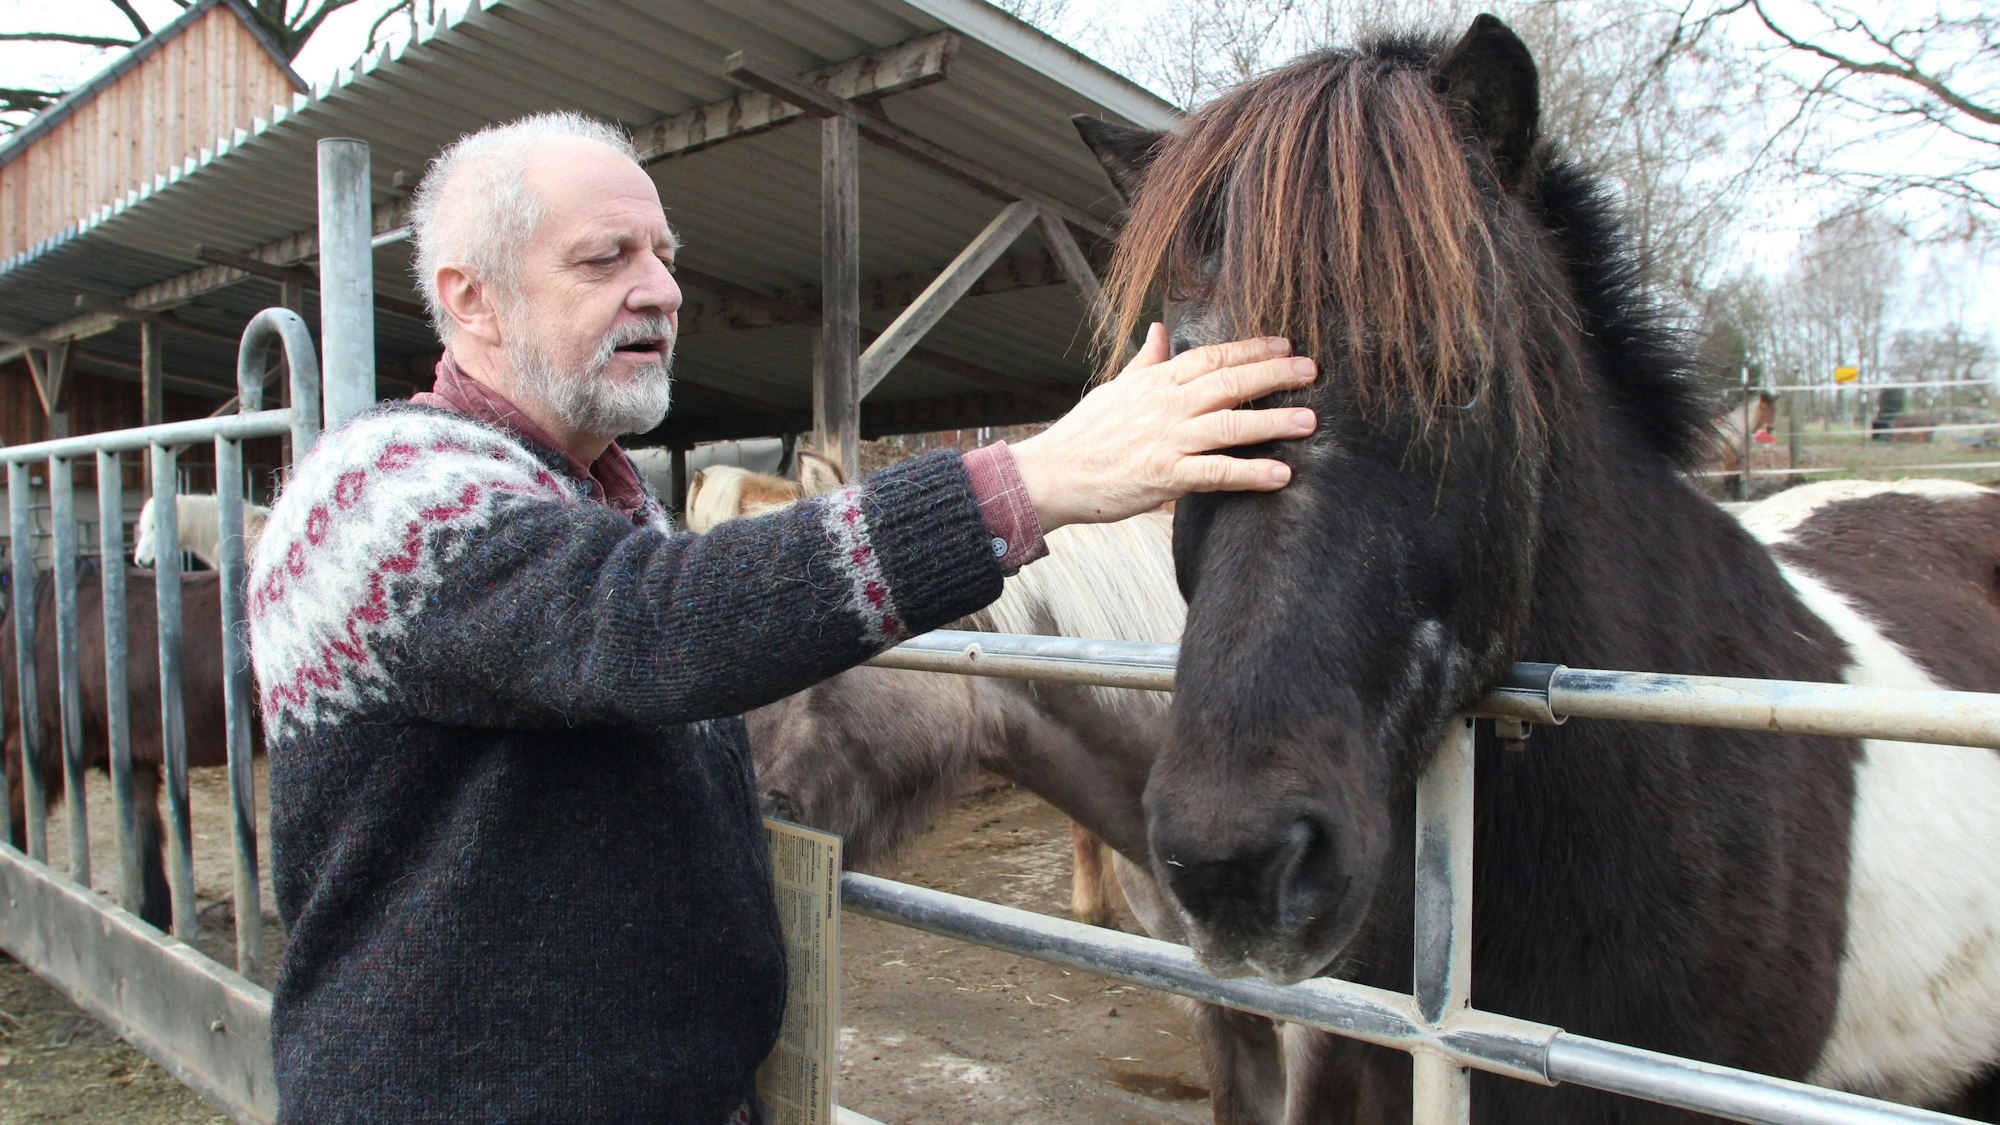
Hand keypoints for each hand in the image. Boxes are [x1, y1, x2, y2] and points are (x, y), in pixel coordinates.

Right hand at [1010, 324, 1316, 529]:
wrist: (1053, 473)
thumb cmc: (1085, 433)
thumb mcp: (1116, 387)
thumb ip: (1147, 360)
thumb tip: (1160, 329)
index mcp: (1158, 381)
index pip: (1213, 356)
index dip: (1252, 349)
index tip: (1285, 344)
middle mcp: (1168, 405)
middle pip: (1230, 382)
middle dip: (1275, 374)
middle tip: (1312, 371)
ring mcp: (1169, 439)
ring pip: (1231, 424)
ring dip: (1273, 421)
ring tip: (1310, 421)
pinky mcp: (1166, 475)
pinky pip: (1217, 472)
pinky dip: (1250, 472)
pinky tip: (1280, 475)